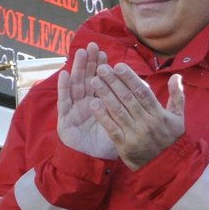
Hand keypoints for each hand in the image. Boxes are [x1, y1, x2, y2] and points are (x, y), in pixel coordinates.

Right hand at [56, 45, 118, 159]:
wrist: (91, 164)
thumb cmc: (106, 146)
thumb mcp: (122, 124)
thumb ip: (129, 108)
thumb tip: (145, 91)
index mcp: (99, 104)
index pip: (101, 82)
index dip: (102, 67)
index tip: (106, 53)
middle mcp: (85, 104)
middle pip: (87, 79)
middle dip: (90, 62)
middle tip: (93, 45)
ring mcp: (74, 110)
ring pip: (76, 86)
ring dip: (77, 69)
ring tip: (80, 53)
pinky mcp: (65, 120)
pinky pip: (64, 102)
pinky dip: (63, 87)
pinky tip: (64, 73)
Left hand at [89, 62, 185, 169]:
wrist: (168, 167)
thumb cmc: (172, 139)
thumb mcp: (178, 117)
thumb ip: (177, 95)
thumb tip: (175, 76)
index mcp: (159, 113)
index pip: (142, 91)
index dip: (130, 78)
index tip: (118, 66)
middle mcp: (147, 122)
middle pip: (128, 98)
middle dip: (113, 82)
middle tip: (101, 68)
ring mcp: (135, 134)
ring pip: (118, 110)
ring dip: (105, 94)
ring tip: (94, 81)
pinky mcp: (125, 145)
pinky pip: (112, 128)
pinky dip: (102, 116)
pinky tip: (93, 104)